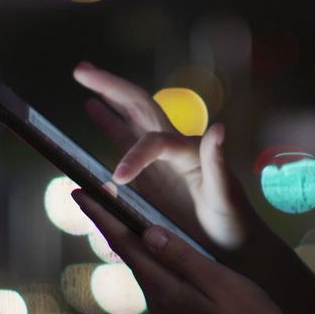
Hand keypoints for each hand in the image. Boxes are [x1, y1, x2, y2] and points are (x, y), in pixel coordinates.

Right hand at [73, 62, 253, 251]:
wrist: (233, 244)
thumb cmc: (232, 220)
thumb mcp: (225, 194)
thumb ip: (217, 163)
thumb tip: (218, 128)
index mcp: (188, 150)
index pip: (153, 140)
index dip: (134, 156)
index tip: (118, 180)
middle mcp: (172, 147)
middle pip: (138, 106)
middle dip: (111, 86)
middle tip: (81, 69)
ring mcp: (160, 159)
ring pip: (129, 118)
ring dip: (107, 97)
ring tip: (83, 75)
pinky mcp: (150, 174)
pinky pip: (125, 142)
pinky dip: (109, 123)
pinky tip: (93, 108)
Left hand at [73, 190, 286, 313]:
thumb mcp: (221, 284)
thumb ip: (184, 258)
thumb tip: (148, 231)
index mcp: (166, 289)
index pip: (125, 244)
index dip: (102, 216)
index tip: (80, 192)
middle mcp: (158, 303)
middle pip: (127, 255)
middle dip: (108, 224)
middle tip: (91, 195)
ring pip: (140, 268)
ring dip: (125, 240)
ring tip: (115, 215)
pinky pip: (154, 280)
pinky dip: (145, 258)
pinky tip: (149, 250)